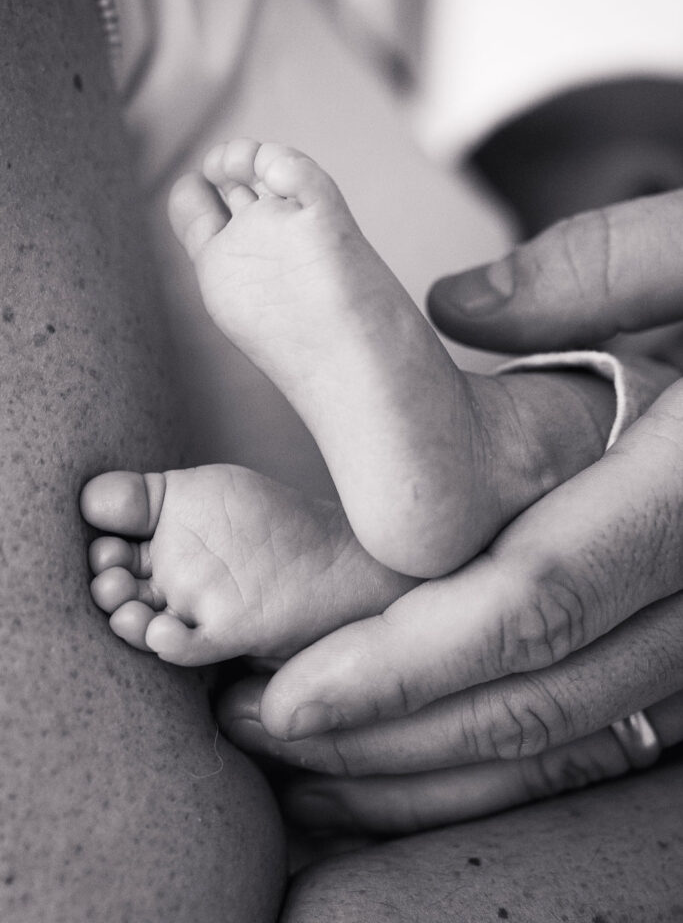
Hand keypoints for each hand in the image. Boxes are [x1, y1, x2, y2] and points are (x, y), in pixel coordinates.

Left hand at [216, 189, 682, 831]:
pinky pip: (601, 735)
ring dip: (430, 769)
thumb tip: (457, 306)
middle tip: (263, 726)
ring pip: (568, 740)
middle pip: (536, 697)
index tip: (293, 687)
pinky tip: (416, 765)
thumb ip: (604, 269)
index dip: (405, 661)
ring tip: (311, 767)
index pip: (533, 601)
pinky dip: (500, 767)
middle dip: (389, 734)